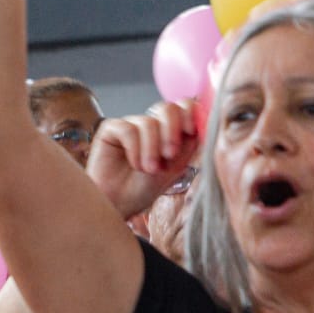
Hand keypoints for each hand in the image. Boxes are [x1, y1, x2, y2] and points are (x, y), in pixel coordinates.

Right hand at [88, 102, 202, 221]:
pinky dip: (134, 148)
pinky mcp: (111, 130)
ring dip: (151, 148)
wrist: (118, 205)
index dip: (190, 113)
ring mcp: (130, 126)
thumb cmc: (144, 189)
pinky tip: (134, 164)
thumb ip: (191, 142)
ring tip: (148, 169)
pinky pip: (128, 129)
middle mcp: (150, 126)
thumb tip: (202, 120)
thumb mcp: (176, 166)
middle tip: (169, 155)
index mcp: (169, 131)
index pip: (184, 107)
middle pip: (167, 108)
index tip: (190, 131)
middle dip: (171, 131)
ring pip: (148, 122)